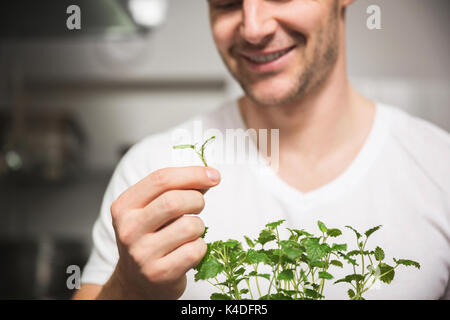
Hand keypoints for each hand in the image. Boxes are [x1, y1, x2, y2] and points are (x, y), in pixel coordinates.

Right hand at [101, 166, 220, 298]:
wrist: (136, 282)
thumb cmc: (149, 238)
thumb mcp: (152, 210)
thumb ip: (176, 190)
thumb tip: (209, 175)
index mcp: (124, 206)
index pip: (161, 179)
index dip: (192, 174)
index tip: (213, 174)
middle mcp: (129, 229)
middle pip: (174, 201)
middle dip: (196, 199)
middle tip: (199, 205)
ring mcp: (142, 254)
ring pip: (189, 226)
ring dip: (199, 226)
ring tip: (190, 232)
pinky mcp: (160, 273)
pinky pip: (195, 250)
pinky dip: (200, 247)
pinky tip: (189, 250)